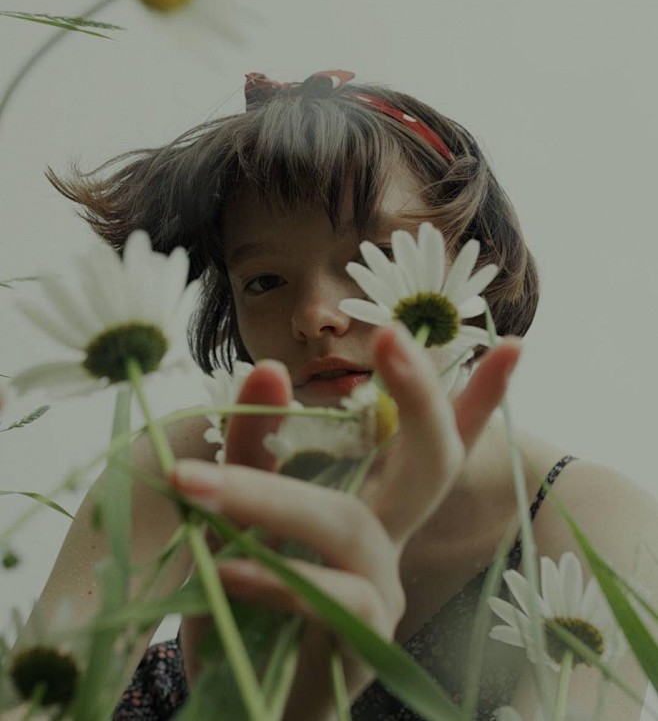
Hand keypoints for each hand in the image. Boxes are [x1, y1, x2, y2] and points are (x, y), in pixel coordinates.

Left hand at [172, 324, 520, 719]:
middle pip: (432, 462)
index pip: (432, 441)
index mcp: (372, 499)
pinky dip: (268, 575)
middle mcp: (390, 535)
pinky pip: (323, 596)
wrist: (239, 697)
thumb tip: (272, 367)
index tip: (513, 346)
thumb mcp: (237, 511)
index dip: (478, 398)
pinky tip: (221, 565)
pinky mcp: (359, 642)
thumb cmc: (245, 596)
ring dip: (268, 496)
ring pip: (349, 525)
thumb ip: (253, 444)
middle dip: (420, 397)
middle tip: (393, 337)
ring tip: (193, 483)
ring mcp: (382, 589)